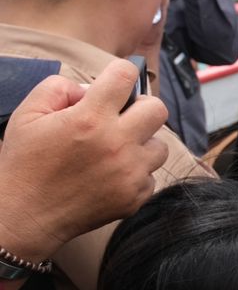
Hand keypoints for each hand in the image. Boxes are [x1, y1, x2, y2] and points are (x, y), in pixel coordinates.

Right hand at [0, 61, 167, 262]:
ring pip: (160, 145)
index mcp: (90, 119)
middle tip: (121, 117)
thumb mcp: (27, 115)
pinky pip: (151, 175)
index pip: (126, 76)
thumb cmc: (24, 164)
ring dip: (141, 143)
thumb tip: (89, 89)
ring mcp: (130, 172)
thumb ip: (58, 88)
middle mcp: (117, 143)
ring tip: (115, 150)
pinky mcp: (135, 196)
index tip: (114, 82)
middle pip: (158, 108)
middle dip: (140, 108)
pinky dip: (136, 173)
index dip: (120, 74)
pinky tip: (110, 175)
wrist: (25, 216)